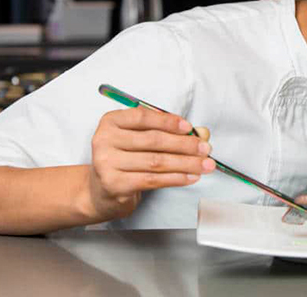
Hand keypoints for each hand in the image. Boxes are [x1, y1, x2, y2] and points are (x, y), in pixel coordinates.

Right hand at [86, 106, 214, 221]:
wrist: (101, 190)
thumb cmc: (125, 159)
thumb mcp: (140, 139)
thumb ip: (167, 132)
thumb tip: (201, 133)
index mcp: (111, 121)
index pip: (143, 117)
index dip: (168, 122)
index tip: (189, 128)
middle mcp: (105, 139)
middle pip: (153, 140)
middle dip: (185, 145)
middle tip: (206, 148)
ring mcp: (107, 162)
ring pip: (156, 161)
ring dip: (186, 163)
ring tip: (205, 165)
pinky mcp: (114, 183)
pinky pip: (152, 180)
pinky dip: (176, 178)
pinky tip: (191, 177)